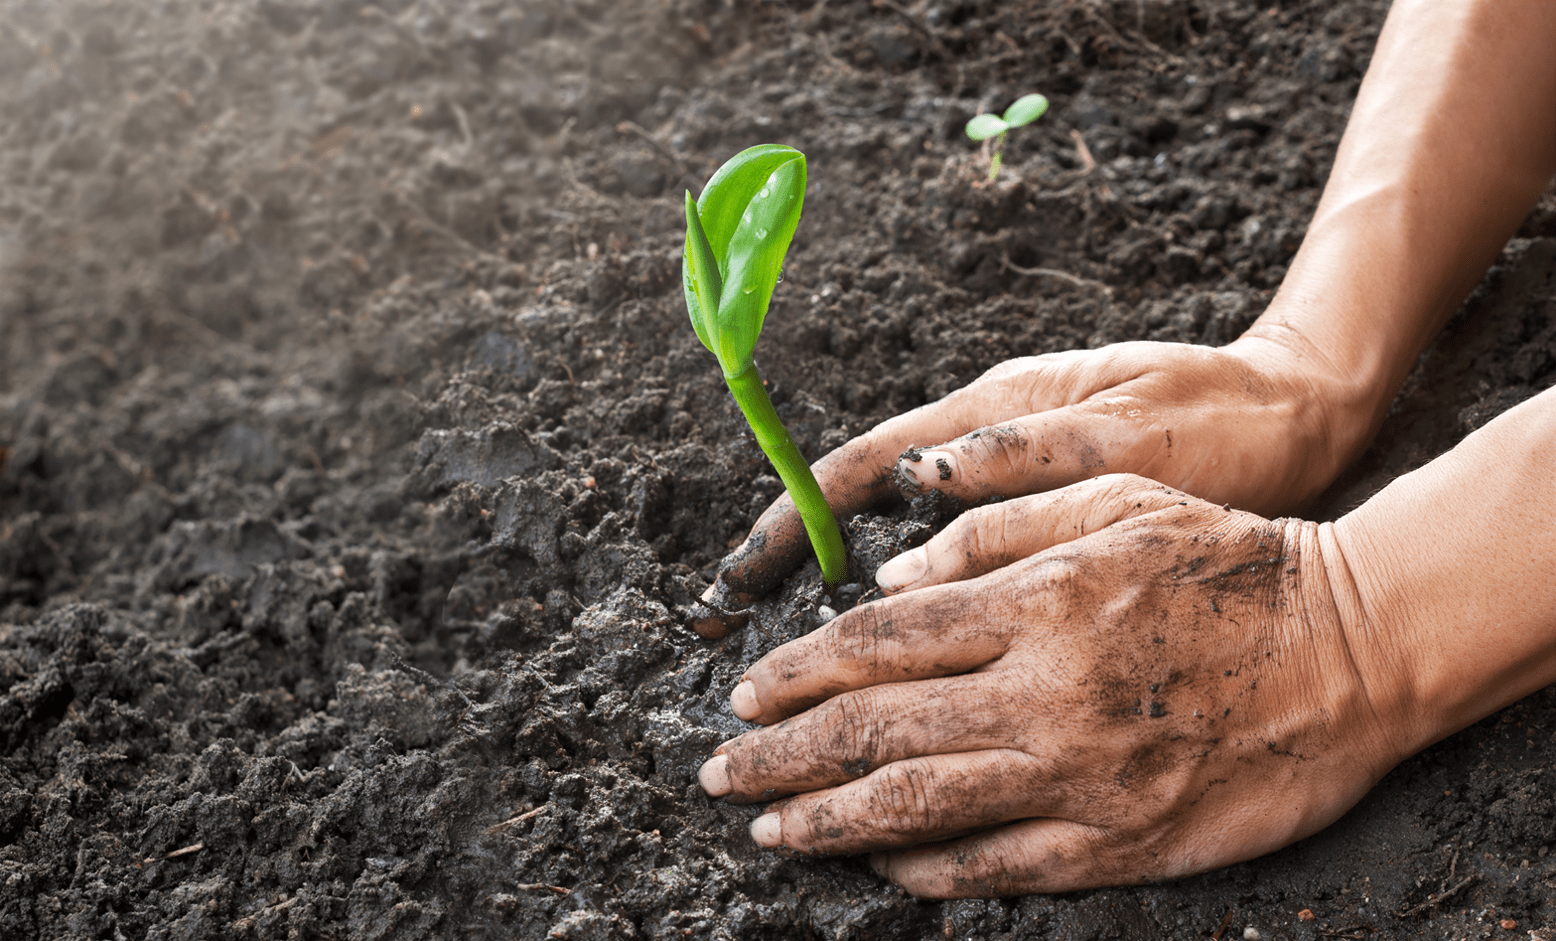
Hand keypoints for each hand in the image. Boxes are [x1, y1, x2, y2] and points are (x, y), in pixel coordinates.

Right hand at [695, 336, 1371, 634]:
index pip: (864, 466)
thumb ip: (1023, 453)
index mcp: (995, 414)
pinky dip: (908, 599)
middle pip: (859, 500)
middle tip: (741, 638)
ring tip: (795, 665)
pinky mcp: (1042, 506)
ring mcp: (1010, 471)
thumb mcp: (1129, 434)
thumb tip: (917, 480)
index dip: (794, 520)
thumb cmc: (1225, 421)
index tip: (740, 574)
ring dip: (840, 588)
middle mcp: (986, 440)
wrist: (1304, 409)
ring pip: (899, 534)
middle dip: (791, 562)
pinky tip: (893, 655)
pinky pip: (950, 554)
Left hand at [697, 475, 1404, 896]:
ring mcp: (1078, 775)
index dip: (798, 671)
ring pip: (919, 805)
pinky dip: (929, 870)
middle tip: (722, 771)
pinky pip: (1000, 865)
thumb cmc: (1228, 561)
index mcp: (1035, 603)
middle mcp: (1041, 693)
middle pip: (876, 729)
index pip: (880, 641)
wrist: (1352, 648)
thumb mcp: (1115, 500)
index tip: (743, 693)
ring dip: (829, 821)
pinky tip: (881, 868)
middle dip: (782, 755)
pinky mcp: (1119, 839)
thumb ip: (996, 529)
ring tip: (768, 829)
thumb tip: (894, 568)